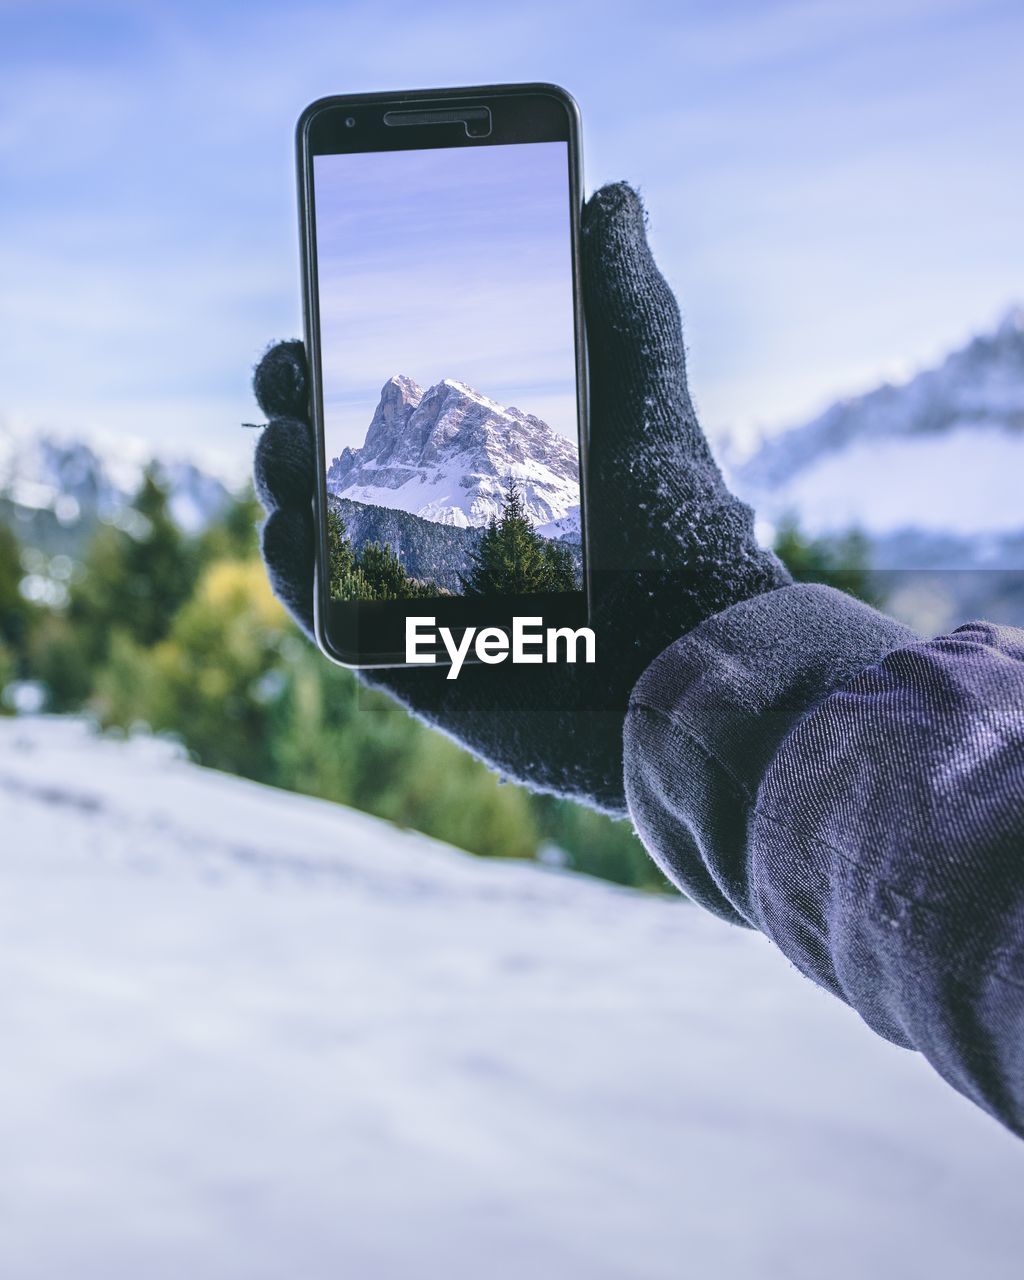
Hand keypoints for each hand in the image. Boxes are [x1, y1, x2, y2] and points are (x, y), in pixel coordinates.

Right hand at [253, 183, 788, 814]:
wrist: (691, 654)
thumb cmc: (678, 530)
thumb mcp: (646, 399)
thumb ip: (625, 302)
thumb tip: (613, 197)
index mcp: (483, 463)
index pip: (384, 403)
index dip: (335, 361)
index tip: (309, 318)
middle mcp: (441, 524)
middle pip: (333, 460)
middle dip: (294, 408)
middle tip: (289, 372)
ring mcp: (418, 592)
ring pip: (316, 532)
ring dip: (279, 481)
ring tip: (284, 443)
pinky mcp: (409, 661)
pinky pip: (327, 618)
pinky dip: (292, 574)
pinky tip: (287, 528)